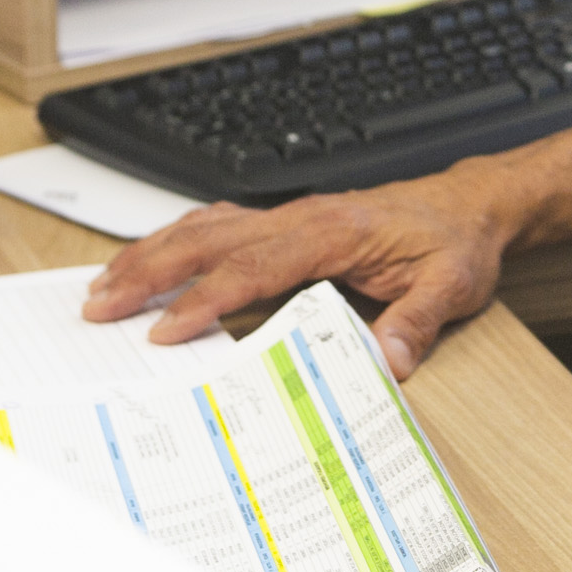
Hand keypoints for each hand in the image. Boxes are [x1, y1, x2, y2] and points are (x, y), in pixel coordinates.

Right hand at [82, 164, 512, 378]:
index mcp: (336, 232)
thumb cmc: (455, 242)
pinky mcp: (290, 221)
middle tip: (101, 307)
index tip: (166, 330)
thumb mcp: (452, 286)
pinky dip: (178, 240)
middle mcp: (305, 217)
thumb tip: (385, 364)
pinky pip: (222, 224)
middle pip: (212, 239)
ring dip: (153, 253)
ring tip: (103, 285)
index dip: (207, 298)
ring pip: (208, 227)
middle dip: (151, 272)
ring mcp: (293, 216)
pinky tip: (151, 257)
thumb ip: (416, 323)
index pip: (256, 266)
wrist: (470, 206)